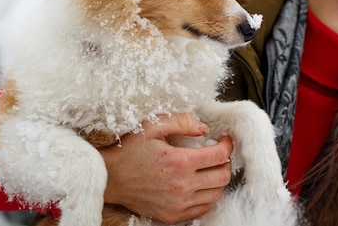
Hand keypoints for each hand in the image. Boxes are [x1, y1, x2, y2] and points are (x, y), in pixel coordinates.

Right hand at [100, 113, 232, 223]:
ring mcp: (178, 204)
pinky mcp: (172, 215)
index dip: (227, 145)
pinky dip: (206, 196)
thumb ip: (181, 122)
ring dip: (217, 179)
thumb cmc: (129, 151)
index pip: (220, 155)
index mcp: (179, 162)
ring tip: (208, 169)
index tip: (224, 140)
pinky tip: (198, 185)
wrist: (110, 178)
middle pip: (223, 176)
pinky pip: (202, 208)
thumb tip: (203, 128)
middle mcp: (182, 186)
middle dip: (225, 162)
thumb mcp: (152, 126)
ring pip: (216, 194)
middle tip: (217, 154)